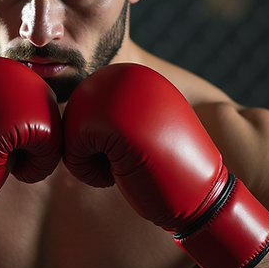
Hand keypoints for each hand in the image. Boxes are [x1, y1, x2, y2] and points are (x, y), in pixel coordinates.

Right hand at [0, 56, 61, 263]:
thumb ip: (14, 99)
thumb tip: (50, 85)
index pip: (37, 95)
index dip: (24, 129)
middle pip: (47, 106)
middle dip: (33, 139)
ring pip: (52, 122)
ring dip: (36, 153)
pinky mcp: (3, 119)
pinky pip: (51, 142)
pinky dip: (37, 166)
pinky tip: (2, 169)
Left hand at [62, 63, 268, 267]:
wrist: (199, 193)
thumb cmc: (164, 168)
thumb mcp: (138, 127)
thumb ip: (113, 109)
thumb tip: (77, 103)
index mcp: (131, 74)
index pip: (82, 111)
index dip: (103, 141)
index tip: (138, 146)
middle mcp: (123, 74)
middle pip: (71, 120)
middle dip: (94, 149)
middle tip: (134, 156)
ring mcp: (117, 94)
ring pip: (69, 135)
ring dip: (92, 160)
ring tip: (131, 160)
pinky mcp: (108, 120)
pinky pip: (71, 152)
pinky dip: (90, 172)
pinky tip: (125, 170)